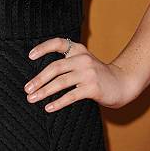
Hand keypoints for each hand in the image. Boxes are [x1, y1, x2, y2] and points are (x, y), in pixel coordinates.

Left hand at [23, 37, 138, 111]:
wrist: (122, 83)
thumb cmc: (97, 74)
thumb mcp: (83, 61)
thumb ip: (67, 61)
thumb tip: (41, 73)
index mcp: (78, 49)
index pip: (58, 43)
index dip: (43, 48)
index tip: (30, 56)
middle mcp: (83, 58)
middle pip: (56, 67)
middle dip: (39, 79)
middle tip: (27, 88)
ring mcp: (88, 73)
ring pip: (61, 82)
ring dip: (44, 91)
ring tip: (32, 98)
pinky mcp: (93, 88)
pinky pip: (71, 96)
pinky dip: (58, 102)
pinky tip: (48, 107)